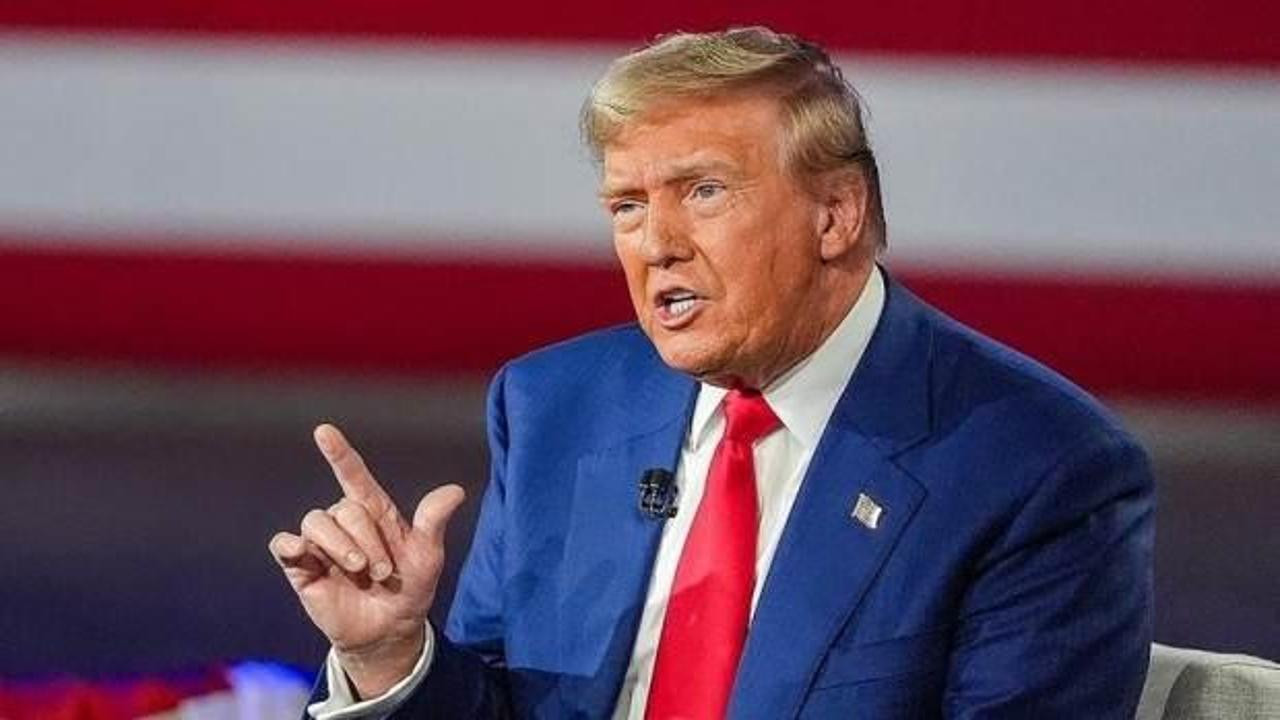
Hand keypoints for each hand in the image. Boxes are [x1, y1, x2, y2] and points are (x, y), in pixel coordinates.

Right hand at [268, 423, 465, 697]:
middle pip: (344, 509)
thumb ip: (433, 522)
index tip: (324, 431)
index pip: (354, 475)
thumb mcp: (428, 556)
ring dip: (339, 546)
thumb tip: (456, 490)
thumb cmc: (410, 588)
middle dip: (367, 540)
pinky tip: (300, 550)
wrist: (390, 630)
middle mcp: (345, 522)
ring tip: (360, 570)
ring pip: (316, 522)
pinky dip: (290, 544)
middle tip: (384, 572)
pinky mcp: (300, 565)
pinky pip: (283, 544)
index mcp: (374, 512)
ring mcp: (320, 543)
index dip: (339, 453)